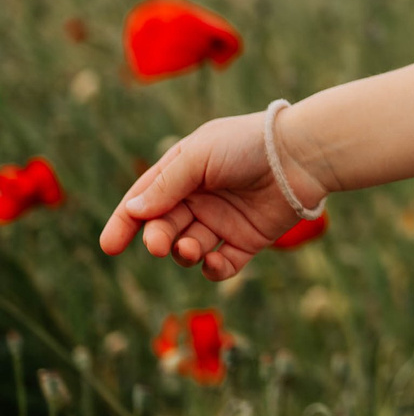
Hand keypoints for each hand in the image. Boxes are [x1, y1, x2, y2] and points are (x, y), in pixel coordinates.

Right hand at [98, 109, 326, 280]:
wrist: (302, 154)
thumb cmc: (247, 145)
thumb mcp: (199, 156)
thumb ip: (166, 184)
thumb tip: (135, 210)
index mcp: (182, 175)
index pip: (143, 202)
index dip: (124, 224)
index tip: (110, 246)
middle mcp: (200, 200)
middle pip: (164, 229)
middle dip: (157, 239)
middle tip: (160, 245)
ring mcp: (224, 221)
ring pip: (189, 249)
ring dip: (183, 253)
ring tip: (189, 248)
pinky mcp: (249, 240)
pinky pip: (224, 265)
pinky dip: (214, 270)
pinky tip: (213, 263)